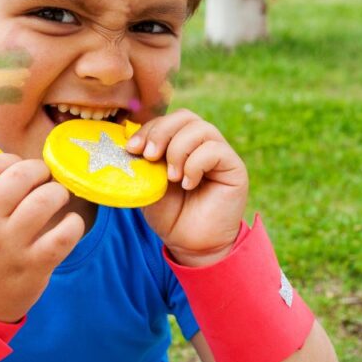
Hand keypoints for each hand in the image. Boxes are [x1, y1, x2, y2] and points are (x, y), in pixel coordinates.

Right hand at [0, 155, 84, 321]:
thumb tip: (20, 158)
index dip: (10, 160)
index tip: (18, 168)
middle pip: (19, 176)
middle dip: (39, 170)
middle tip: (45, 178)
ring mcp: (9, 247)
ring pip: (45, 200)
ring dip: (58, 192)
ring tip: (58, 197)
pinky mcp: (34, 267)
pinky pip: (65, 234)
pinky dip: (74, 224)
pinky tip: (71, 223)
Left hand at [128, 109, 248, 266]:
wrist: (191, 245)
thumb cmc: (171, 215)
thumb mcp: (148, 185)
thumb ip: (143, 162)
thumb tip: (127, 143)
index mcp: (181, 143)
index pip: (167, 120)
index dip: (149, 128)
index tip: (132, 148)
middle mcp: (202, 144)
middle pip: (185, 116)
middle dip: (161, 132)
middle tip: (149, 156)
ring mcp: (220, 153)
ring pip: (201, 128)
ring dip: (178, 150)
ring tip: (171, 177)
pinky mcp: (234, 167)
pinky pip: (215, 150)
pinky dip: (195, 164)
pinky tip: (188, 184)